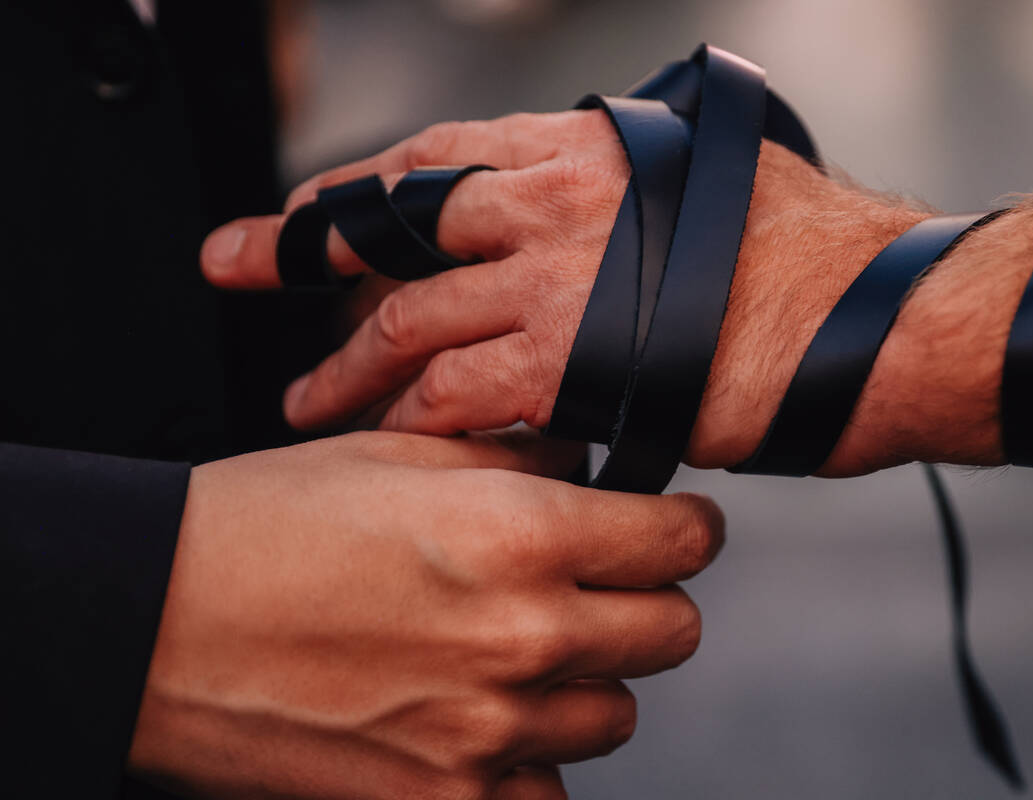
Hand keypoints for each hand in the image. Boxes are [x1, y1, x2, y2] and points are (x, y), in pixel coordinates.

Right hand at [127, 430, 723, 798]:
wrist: (154, 619)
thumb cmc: (266, 522)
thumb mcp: (400, 452)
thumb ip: (518, 461)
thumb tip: (588, 467)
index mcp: (523, 533)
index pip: (684, 540)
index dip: (685, 527)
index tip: (671, 528)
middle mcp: (525, 636)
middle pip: (673, 632)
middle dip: (645, 601)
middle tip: (594, 586)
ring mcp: (490, 731)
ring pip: (616, 714)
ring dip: (588, 681)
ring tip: (519, 652)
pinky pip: (544, 794)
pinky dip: (529, 762)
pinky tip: (482, 721)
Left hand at [201, 112, 923, 470]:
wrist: (879, 316)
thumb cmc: (807, 259)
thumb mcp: (704, 184)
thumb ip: (617, 201)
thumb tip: (562, 227)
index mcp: (582, 148)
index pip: (428, 160)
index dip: (348, 188)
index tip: (290, 214)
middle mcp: (557, 200)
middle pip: (392, 227)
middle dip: (293, 252)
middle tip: (227, 267)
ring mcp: (564, 280)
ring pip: (412, 322)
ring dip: (348, 368)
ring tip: (303, 402)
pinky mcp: (581, 365)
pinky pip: (464, 398)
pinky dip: (420, 423)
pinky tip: (390, 445)